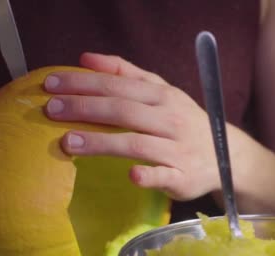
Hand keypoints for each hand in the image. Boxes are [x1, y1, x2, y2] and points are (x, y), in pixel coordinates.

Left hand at [43, 52, 223, 200]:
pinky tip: (131, 175)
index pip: (118, 86)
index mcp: (161, 96)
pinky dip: (149, 175)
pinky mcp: (183, 177)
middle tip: (50, 109)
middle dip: (85, 108)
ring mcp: (177, 149)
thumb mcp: (161, 90)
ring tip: (68, 142)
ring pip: (137, 143)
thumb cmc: (182, 122)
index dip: (84, 83)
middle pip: (123, 111)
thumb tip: (85, 58)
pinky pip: (165, 175)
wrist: (225, 155)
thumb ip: (125, 72)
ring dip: (102, 142)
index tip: (51, 83)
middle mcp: (169, 119)